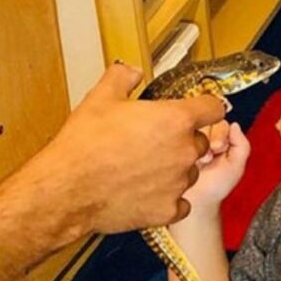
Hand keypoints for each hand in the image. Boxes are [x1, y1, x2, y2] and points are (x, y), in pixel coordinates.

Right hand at [18, 63, 223, 237]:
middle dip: (182, 140)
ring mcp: (179, 183)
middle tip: (152, 142)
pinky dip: (167, 198)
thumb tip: (132, 71)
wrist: (67, 189)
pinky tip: (145, 190)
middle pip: (200, 141)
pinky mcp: (169, 209)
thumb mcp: (101, 97)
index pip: (213, 108)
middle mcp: (184, 151)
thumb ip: (123, 78)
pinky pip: (180, 202)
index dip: (205, 107)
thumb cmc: (84, 145)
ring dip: (174, 169)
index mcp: (175, 119)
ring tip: (142, 167)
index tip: (199, 109)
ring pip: (189, 172)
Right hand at [183, 121, 251, 208]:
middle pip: (206, 122)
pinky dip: (183, 147)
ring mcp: (189, 139)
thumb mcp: (236, 167)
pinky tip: (187, 160)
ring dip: (195, 144)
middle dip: (208, 139)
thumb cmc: (216, 186)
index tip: (218, 149)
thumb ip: (242, 145)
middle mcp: (205, 136)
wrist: (196, 200)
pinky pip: (178, 135)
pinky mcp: (175, 144)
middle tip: (208, 157)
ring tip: (198, 161)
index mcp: (222, 138)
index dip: (219, 134)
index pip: (220, 122)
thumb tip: (235, 125)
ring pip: (192, 128)